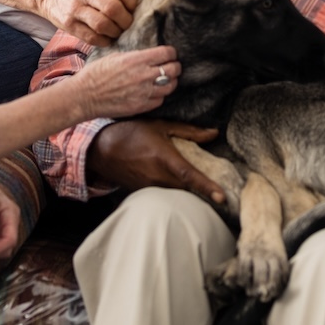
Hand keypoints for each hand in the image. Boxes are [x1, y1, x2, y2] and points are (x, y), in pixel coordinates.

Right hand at [36, 0, 138, 46]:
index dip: (131, 0)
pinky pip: (92, 37)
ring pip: (103, 25)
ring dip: (116, 32)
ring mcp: (75, 9)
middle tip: (128, 23)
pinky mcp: (69, 25)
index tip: (133, 7)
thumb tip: (137, 7)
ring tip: (118, 31)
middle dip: (126, 20)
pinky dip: (105, 41)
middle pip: (113, 9)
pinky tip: (108, 38)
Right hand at [66, 45, 181, 119]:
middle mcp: (144, 75)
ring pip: (171, 86)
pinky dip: (160, 96)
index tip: (169, 54)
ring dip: (170, 82)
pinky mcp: (140, 107)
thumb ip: (136, 56)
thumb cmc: (95, 74)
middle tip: (171, 67)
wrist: (84, 96)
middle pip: (174, 69)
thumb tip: (150, 56)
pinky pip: (160, 100)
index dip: (171, 53)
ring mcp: (144, 92)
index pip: (167, 53)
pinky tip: (153, 92)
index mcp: (137, 60)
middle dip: (174, 66)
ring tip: (165, 80)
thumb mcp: (116, 56)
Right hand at [87, 119, 225, 204]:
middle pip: (187, 189)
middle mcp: (158, 177)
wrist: (102, 149)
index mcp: (164, 158)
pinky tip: (176, 182)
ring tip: (198, 184)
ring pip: (177, 193)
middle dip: (203, 189)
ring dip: (188, 190)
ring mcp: (150, 188)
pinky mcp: (144, 194)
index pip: (189, 175)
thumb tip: (214, 133)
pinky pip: (165, 194)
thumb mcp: (161, 126)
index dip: (206, 187)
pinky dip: (174, 190)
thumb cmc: (133, 133)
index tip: (222, 198)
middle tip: (217, 186)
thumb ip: (189, 132)